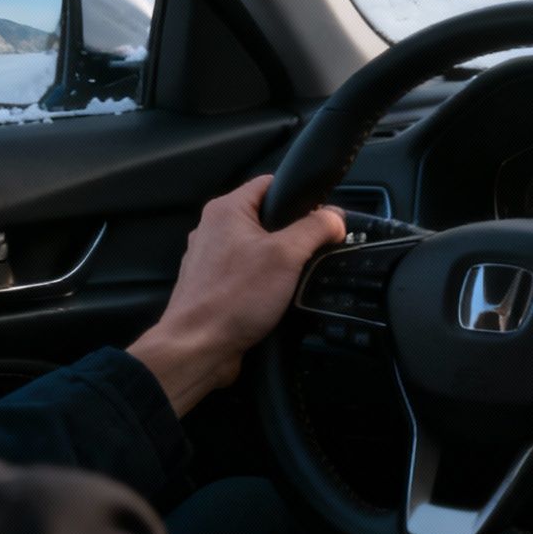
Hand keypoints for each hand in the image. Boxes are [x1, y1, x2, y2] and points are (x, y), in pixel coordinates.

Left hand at [128, 174, 344, 414]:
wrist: (197, 349)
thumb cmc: (235, 297)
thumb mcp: (287, 255)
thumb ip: (315, 228)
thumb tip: (335, 217)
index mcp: (226, 210)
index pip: (271, 184)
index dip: (300, 196)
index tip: (321, 217)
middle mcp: (213, 229)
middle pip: (265, 217)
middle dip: (292, 234)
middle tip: (312, 252)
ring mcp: (209, 259)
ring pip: (256, 248)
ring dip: (278, 262)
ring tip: (294, 279)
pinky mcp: (211, 286)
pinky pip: (245, 273)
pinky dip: (262, 282)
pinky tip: (274, 299)